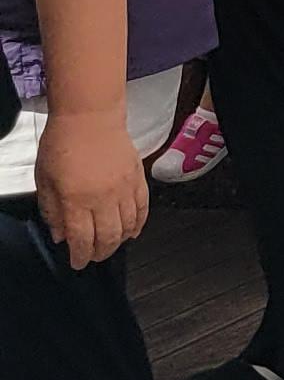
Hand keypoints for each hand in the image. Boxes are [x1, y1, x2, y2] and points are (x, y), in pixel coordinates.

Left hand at [36, 103, 145, 268]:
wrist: (90, 116)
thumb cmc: (63, 143)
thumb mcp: (44, 180)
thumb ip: (51, 210)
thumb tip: (59, 234)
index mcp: (76, 200)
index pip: (81, 240)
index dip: (80, 256)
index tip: (77, 262)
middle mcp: (103, 198)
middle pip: (107, 237)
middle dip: (100, 253)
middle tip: (94, 257)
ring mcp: (124, 188)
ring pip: (128, 226)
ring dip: (119, 241)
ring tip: (111, 245)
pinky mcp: (138, 178)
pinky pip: (143, 207)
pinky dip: (139, 223)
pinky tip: (133, 230)